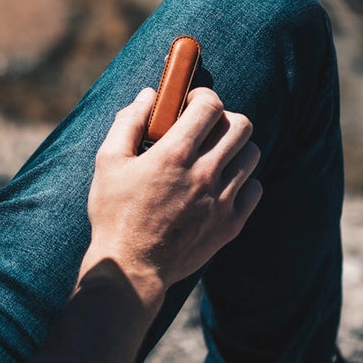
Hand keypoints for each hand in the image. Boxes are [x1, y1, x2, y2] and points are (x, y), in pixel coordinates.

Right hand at [84, 87, 262, 294]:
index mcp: (174, 154)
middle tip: (205, 128)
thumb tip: (149, 95)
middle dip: (223, 118)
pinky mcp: (230, 224)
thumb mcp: (108, 161)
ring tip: (214, 156)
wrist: (131, 268)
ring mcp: (222, 200)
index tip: (191, 103)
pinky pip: (255, 189)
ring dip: (235, 147)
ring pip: (251, 154)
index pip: (210, 105)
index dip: (202, 97)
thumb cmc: (114, 212)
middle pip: (241, 125)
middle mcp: (204, 174)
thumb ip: (129, 122)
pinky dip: (242, 181)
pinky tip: (220, 185)